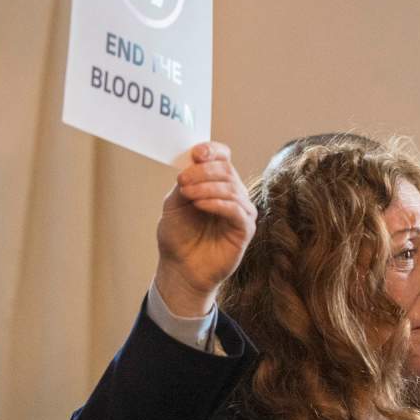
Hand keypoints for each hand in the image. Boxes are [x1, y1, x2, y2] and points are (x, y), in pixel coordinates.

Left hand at [156, 142, 256, 316]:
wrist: (180, 268)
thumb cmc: (178, 236)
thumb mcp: (174, 203)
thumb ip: (185, 181)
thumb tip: (193, 160)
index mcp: (217, 183)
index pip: (223, 157)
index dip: (213, 151)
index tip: (196, 154)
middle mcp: (233, 194)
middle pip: (227, 170)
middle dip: (203, 172)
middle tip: (183, 181)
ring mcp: (241, 212)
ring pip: (232, 188)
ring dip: (207, 188)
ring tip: (187, 195)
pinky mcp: (245, 230)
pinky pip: (237, 210)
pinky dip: (218, 204)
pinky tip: (201, 205)